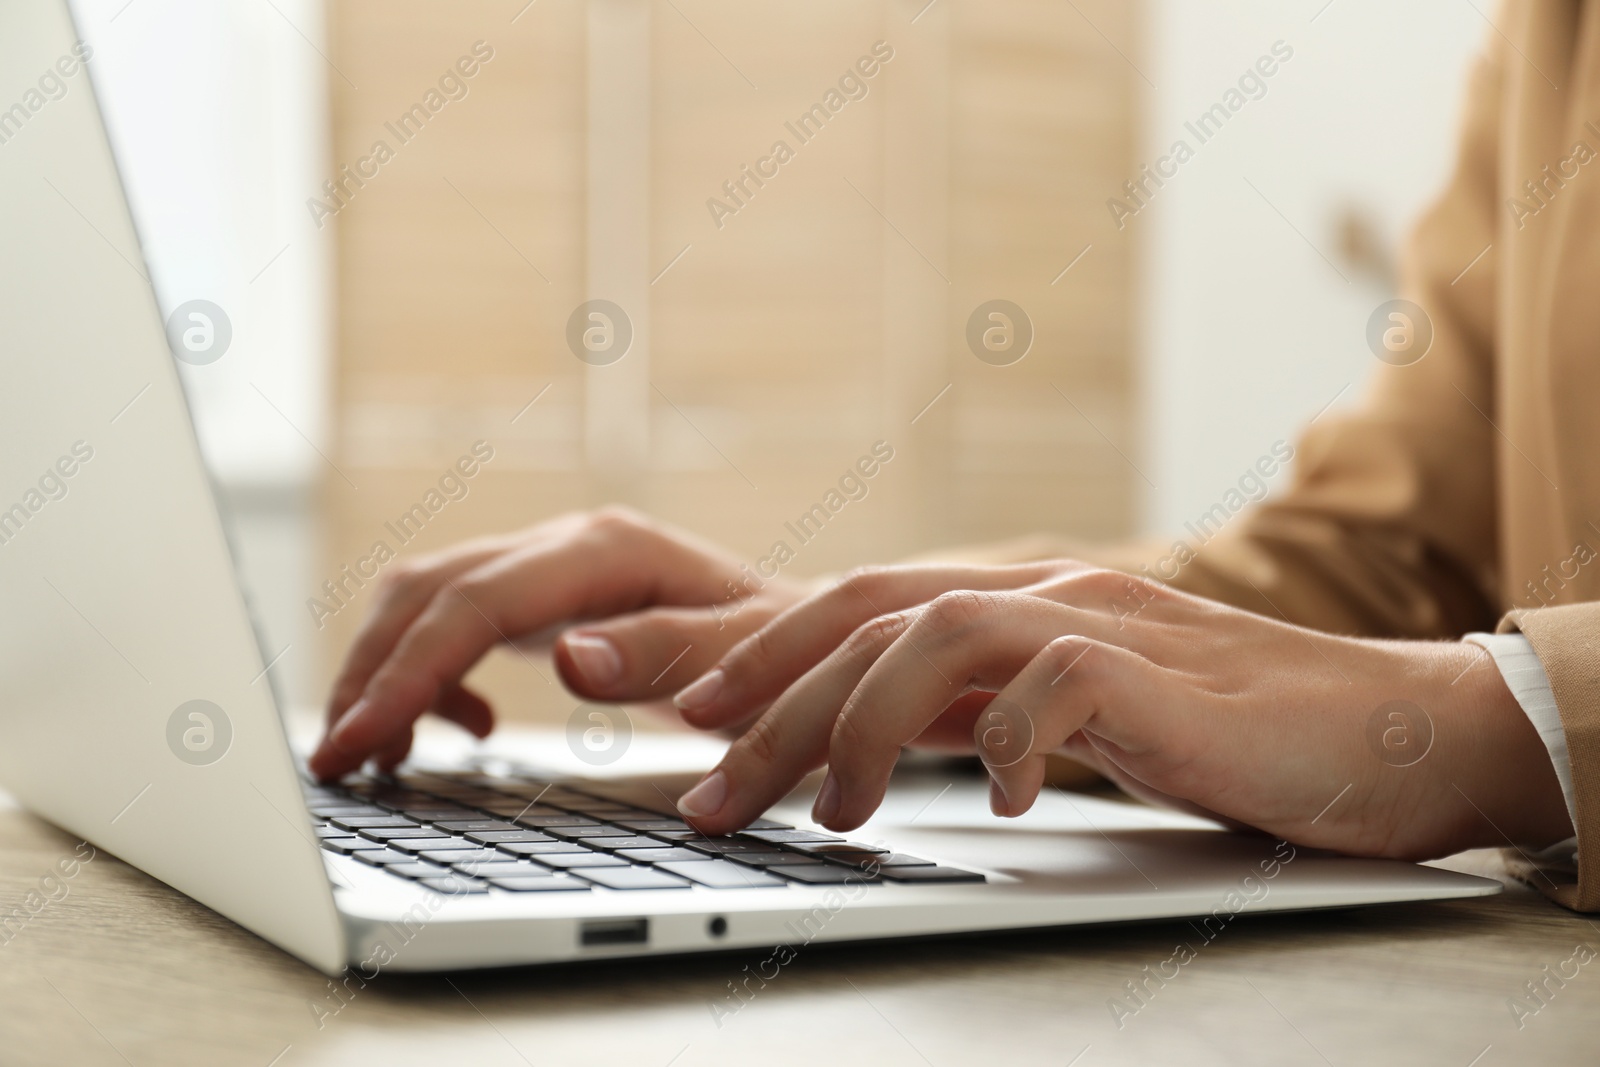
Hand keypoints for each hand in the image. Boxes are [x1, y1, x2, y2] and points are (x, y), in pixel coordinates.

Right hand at [308, 507, 805, 779]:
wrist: (815, 638)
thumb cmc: (790, 655)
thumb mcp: (746, 663)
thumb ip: (667, 657)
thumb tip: (568, 658)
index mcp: (607, 552)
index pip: (476, 603)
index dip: (409, 671)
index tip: (359, 739)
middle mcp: (569, 545)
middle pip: (431, 590)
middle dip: (373, 671)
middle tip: (332, 759)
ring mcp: (555, 565)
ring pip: (430, 598)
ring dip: (387, 669)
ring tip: (368, 750)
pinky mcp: (550, 596)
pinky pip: (459, 619)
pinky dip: (433, 672)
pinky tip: (461, 729)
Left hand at [672, 564, 1572, 860]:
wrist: (1386, 725)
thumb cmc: (1222, 730)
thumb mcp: (1063, 718)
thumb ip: (972, 708)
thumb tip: (863, 742)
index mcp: (1010, 604)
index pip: (855, 607)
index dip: (759, 651)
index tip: (684, 716)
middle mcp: (1041, 594)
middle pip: (867, 615)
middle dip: (770, 698)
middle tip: (708, 788)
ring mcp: (1103, 621)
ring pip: (938, 631)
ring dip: (862, 722)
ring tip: (831, 813)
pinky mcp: (1165, 672)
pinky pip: (1063, 685)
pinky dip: (1010, 739)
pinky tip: (995, 801)